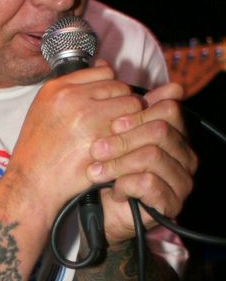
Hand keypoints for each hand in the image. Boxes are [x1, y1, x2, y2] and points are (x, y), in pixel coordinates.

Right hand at [12, 63, 142, 223]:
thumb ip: (72, 88)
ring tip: (119, 135)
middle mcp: (72, 98)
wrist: (31, 183)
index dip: (110, 88)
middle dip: (123, 104)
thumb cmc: (38, 150)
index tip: (108, 103)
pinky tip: (121, 148)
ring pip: (131, 106)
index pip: (104, 72)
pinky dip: (131, 139)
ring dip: (130, 121)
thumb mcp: (44, 109)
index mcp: (58, 88)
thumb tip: (105, 66)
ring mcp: (88, 119)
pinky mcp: (101, 141)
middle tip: (116, 122)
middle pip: (121, 87)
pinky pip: (132, 130)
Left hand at [86, 82, 197, 243]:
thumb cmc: (106, 172)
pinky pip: (149, 183)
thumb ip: (110, 104)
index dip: (138, 114)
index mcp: (173, 132)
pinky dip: (125, 184)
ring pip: (153, 155)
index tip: (110, 124)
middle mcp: (183, 153)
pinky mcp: (172, 201)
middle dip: (124, 139)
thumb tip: (108, 65)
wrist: (103, 215)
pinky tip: (113, 189)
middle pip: (161, 129)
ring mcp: (181, 178)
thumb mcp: (105, 135)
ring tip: (96, 171)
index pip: (168, 108)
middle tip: (96, 150)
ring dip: (119, 162)